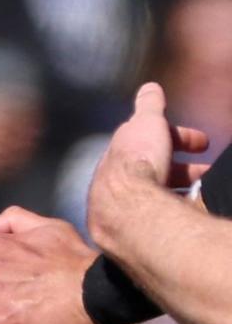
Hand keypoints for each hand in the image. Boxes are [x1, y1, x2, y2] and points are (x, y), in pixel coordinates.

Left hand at [86, 83, 209, 251]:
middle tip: (208, 170)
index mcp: (117, 158)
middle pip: (154, 173)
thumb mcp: (146, 125)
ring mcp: (123, 211)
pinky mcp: (131, 235)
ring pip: (158, 197)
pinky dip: (178, 212)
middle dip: (184, 168)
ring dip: (184, 190)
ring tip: (207, 191)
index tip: (204, 142)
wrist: (127, 210)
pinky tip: (193, 213)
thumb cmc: (136, 163)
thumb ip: (149, 107)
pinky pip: (159, 220)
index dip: (177, 137)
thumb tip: (149, 88)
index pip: (148, 143)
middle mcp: (115, 186)